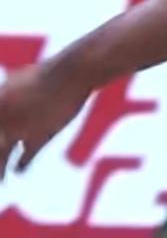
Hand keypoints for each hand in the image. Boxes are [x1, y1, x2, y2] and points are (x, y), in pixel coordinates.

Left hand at [0, 60, 92, 179]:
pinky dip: (20, 165)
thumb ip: (6, 98)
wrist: (74, 71)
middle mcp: (2, 118)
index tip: (0, 143)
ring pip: (0, 156)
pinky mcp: (39, 136)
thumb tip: (4, 101)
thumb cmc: (50, 71)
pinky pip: (24, 156)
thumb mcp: (19, 81)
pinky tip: (18, 171)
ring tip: (0, 180)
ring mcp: (19, 128)